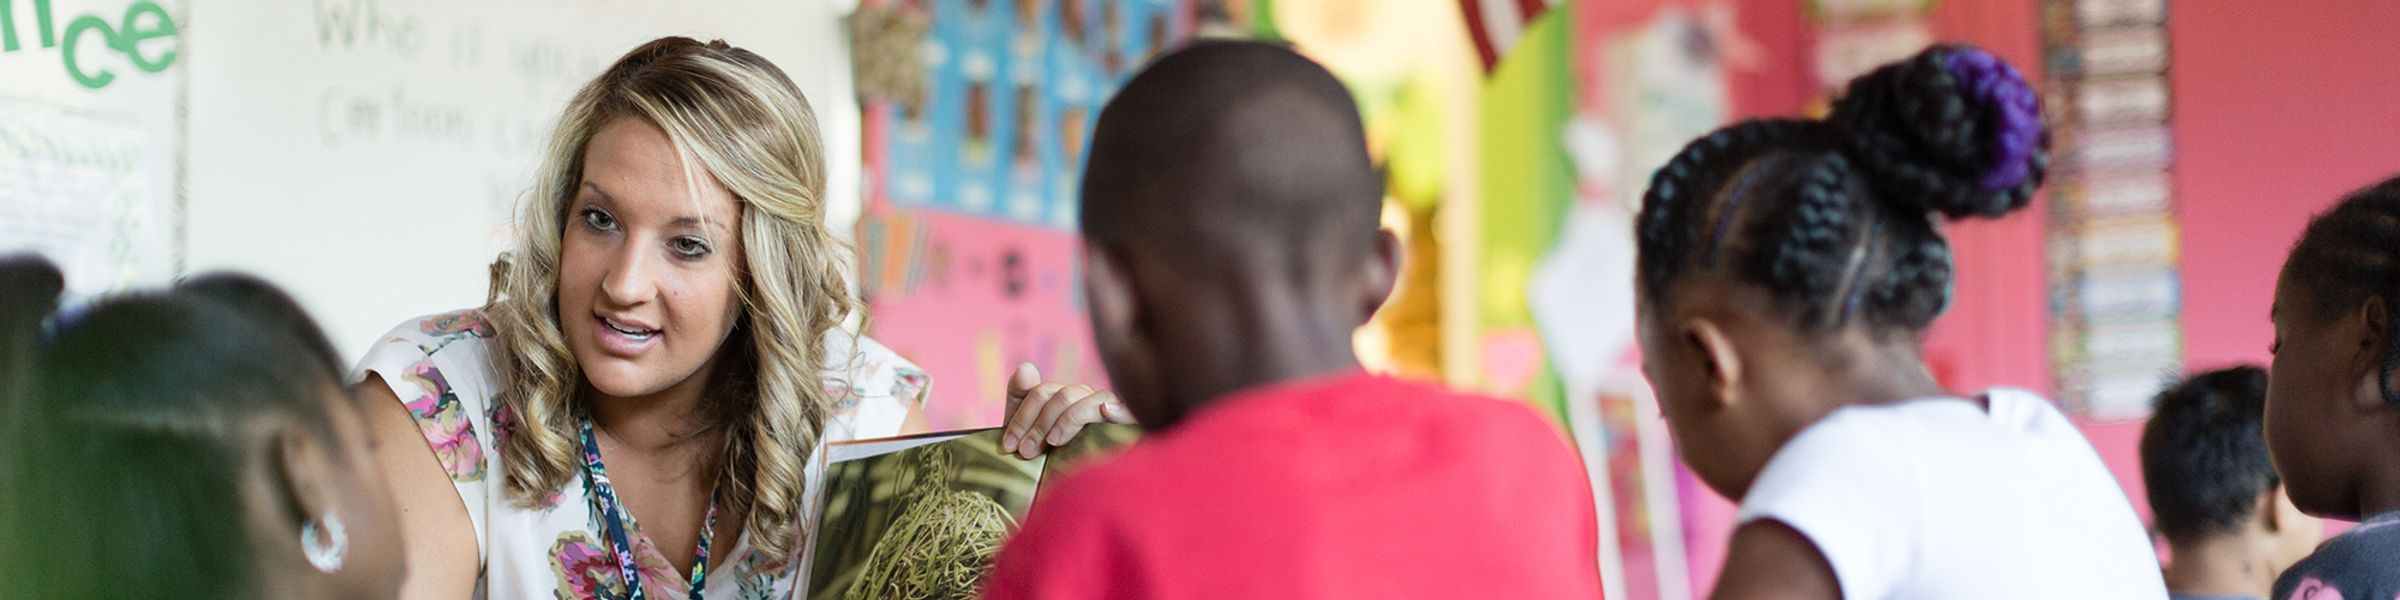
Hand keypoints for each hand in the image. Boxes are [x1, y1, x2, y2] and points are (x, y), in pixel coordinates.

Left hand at [1001, 362, 1134, 458]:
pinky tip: (1104, 411)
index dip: (1021, 418)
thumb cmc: (1057, 462)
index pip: (1040, 394)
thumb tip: (1026, 366)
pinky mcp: (1126, 422)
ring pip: (1081, 399)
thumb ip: (1022, 399)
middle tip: (1026, 452)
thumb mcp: (1031, 432)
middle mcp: (1084, 398)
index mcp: (1062, 399)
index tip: (1009, 446)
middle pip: (1059, 396)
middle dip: (1038, 424)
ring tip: (1053, 443)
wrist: (1089, 491)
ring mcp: (1105, 408)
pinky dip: (1111, 408)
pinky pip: (1117, 408)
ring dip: (1064, 420)